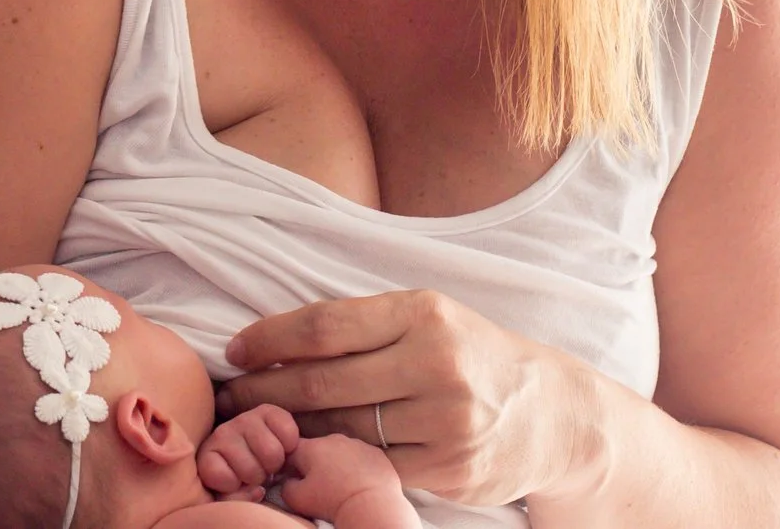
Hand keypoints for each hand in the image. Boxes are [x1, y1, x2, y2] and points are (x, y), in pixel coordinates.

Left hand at [197, 402, 299, 499]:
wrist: (260, 459)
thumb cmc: (242, 483)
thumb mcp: (230, 498)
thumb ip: (234, 500)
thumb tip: (257, 490)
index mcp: (207, 457)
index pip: (218, 475)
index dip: (232, 486)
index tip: (236, 484)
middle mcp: (222, 433)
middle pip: (251, 469)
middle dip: (258, 477)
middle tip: (257, 474)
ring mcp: (244, 419)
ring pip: (272, 453)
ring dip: (274, 463)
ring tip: (267, 462)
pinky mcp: (268, 411)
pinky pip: (287, 431)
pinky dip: (290, 444)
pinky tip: (280, 447)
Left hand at [221, 289, 604, 507]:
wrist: (552, 413)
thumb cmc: (471, 356)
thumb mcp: (427, 319)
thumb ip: (363, 325)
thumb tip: (274, 340)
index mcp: (422, 313)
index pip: (323, 325)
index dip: (269, 340)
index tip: (235, 351)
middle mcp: (435, 363)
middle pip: (323, 381)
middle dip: (263, 391)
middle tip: (227, 397)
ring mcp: (446, 419)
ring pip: (341, 428)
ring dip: (289, 430)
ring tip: (255, 426)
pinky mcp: (450, 467)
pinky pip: (373, 464)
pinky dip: (333, 460)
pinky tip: (306, 454)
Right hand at [282, 434, 419, 528]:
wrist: (372, 506)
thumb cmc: (332, 502)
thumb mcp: (297, 499)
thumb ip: (285, 487)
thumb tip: (288, 481)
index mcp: (311, 447)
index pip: (292, 450)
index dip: (291, 466)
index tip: (296, 480)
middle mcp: (333, 439)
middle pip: (318, 450)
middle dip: (316, 466)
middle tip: (321, 487)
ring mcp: (357, 444)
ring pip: (341, 453)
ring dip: (338, 466)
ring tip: (342, 487)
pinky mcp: (376, 454)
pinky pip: (361, 458)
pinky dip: (358, 468)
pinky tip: (360, 485)